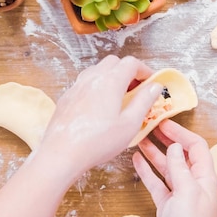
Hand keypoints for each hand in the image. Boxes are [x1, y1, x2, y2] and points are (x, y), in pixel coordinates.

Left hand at [35, 55, 162, 181]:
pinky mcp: (67, 97)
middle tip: (137, 90)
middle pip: (114, 62)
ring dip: (112, 77)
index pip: (131, 63)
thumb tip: (155, 87)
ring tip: (119, 98)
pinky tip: (100, 107)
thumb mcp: (130, 124)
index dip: (145, 70)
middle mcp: (92, 78)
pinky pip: (86, 83)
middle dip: (128, 72)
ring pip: (98, 70)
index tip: (152, 82)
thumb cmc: (98, 142)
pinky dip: (98, 87)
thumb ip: (144, 101)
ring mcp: (77, 86)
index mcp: (110, 81)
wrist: (61, 153)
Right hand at [133, 120, 216, 216]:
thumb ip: (181, 169)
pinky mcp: (167, 205)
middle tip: (152, 125)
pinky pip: (157, 182)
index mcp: (204, 179)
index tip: (165, 122)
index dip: (181, 133)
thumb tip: (175, 146)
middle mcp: (193, 184)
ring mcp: (179, 194)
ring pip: (167, 166)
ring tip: (141, 137)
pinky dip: (147, 170)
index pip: (196, 147)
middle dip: (168, 139)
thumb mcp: (187, 194)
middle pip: (181, 154)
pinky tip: (137, 159)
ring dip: (155, 152)